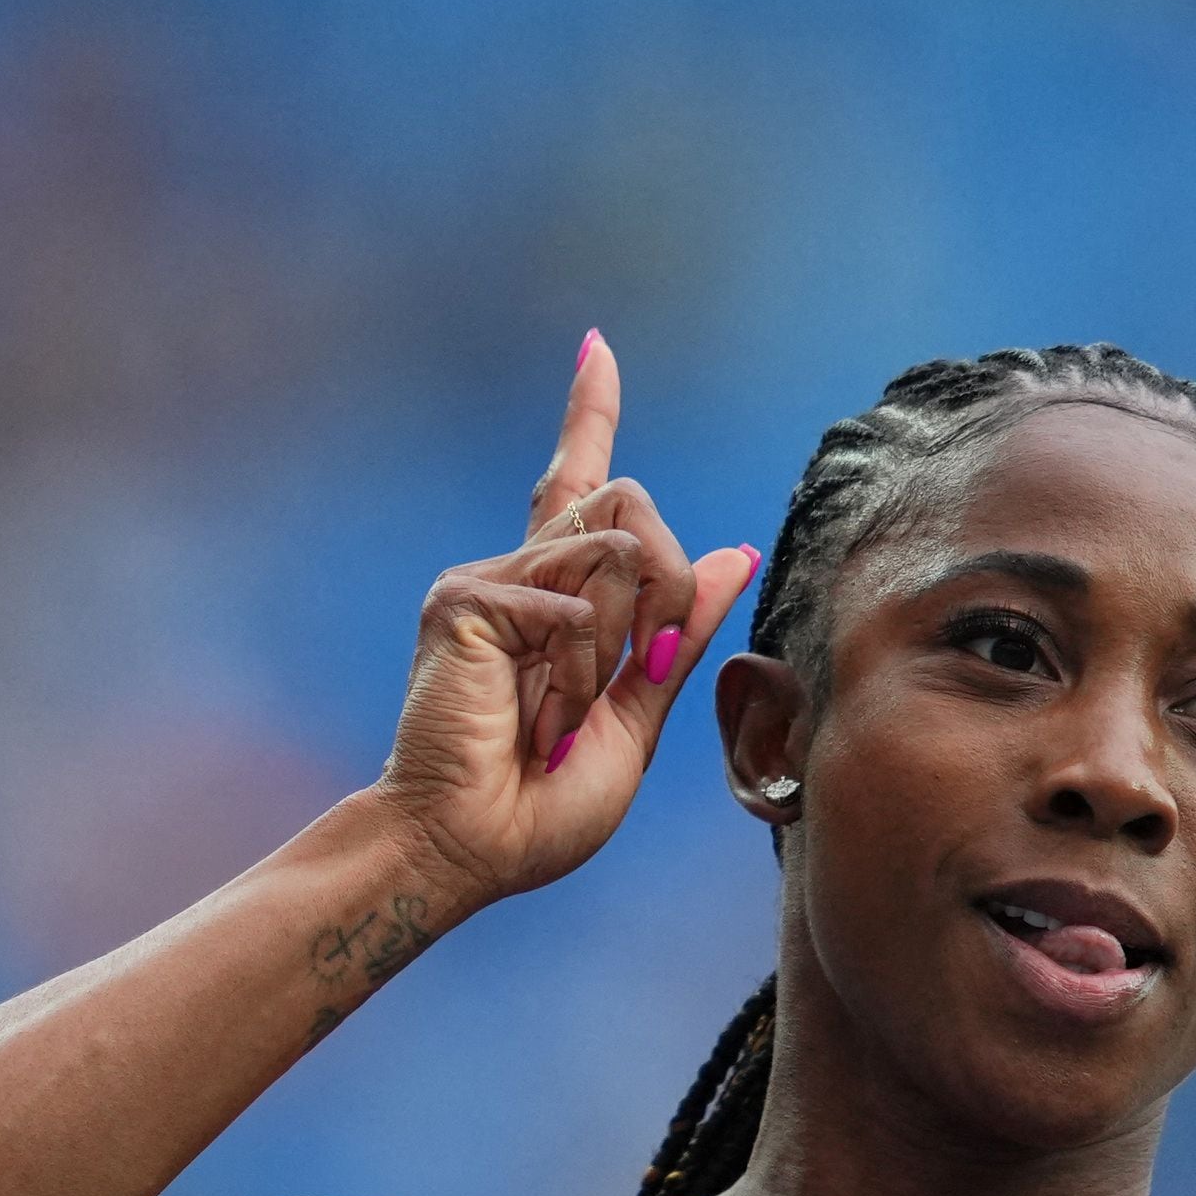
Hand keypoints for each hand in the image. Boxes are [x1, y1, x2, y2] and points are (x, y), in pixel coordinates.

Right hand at [375, 331, 764, 910]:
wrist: (472, 847)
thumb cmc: (542, 806)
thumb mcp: (637, 717)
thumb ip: (677, 636)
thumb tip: (731, 556)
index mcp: (558, 597)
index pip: (577, 483)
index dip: (589, 412)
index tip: (596, 348)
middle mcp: (520, 572)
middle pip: (629, 501)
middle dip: (666, 582)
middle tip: (640, 667)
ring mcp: (488, 579)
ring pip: (614, 547)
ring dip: (620, 645)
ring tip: (563, 713)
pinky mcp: (464, 596)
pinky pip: (574, 600)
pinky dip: (578, 669)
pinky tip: (537, 717)